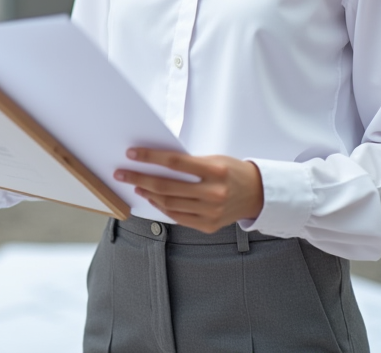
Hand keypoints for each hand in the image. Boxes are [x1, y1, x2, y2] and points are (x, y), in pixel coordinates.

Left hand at [114, 148, 263, 233]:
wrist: (257, 194)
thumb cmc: (232, 171)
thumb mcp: (214, 159)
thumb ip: (189, 163)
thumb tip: (155, 163)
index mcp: (215, 170)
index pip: (174, 162)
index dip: (150, 158)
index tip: (132, 154)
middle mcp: (213, 192)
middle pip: (167, 186)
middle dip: (140, 178)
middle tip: (122, 173)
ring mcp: (211, 212)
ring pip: (169, 204)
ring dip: (149, 194)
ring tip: (137, 186)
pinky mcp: (209, 226)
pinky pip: (178, 217)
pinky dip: (162, 208)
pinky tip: (153, 199)